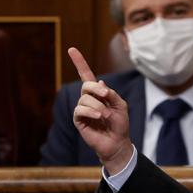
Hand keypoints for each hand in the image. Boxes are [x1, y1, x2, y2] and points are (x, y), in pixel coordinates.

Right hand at [67, 47, 132, 173]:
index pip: (87, 76)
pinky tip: (98, 116)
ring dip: (97, 105)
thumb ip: (111, 94)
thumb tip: (99, 82)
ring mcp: (82, 110)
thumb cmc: (120, 124)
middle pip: (86, 85)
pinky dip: (90, 111)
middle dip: (96, 88)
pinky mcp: (79, 120)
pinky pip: (80, 110)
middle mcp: (88, 99)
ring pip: (84, 99)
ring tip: (106, 115)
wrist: (117, 143)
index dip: (79, 63)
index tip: (71, 49)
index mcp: (98, 94)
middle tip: (106, 95)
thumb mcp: (121, 105)